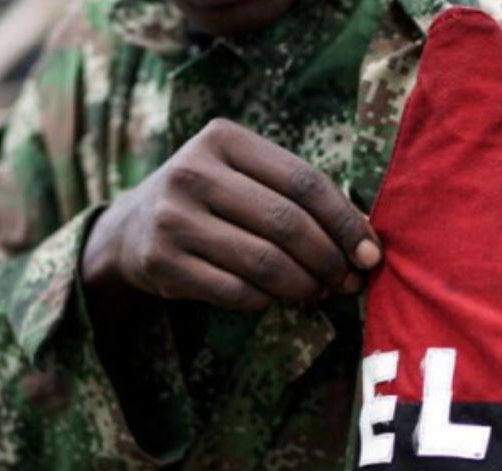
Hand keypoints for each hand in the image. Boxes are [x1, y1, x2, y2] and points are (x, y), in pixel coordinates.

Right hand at [81, 118, 381, 311]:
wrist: (130, 229)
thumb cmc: (211, 200)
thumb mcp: (245, 177)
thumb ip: (297, 195)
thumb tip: (365, 240)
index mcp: (223, 139)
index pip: (304, 181)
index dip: (345, 222)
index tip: (370, 254)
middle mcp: (193, 172)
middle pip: (286, 223)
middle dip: (329, 259)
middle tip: (348, 282)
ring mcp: (172, 217)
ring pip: (263, 262)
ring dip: (304, 285)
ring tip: (320, 293)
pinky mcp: (161, 261)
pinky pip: (235, 291)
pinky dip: (268, 300)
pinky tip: (279, 298)